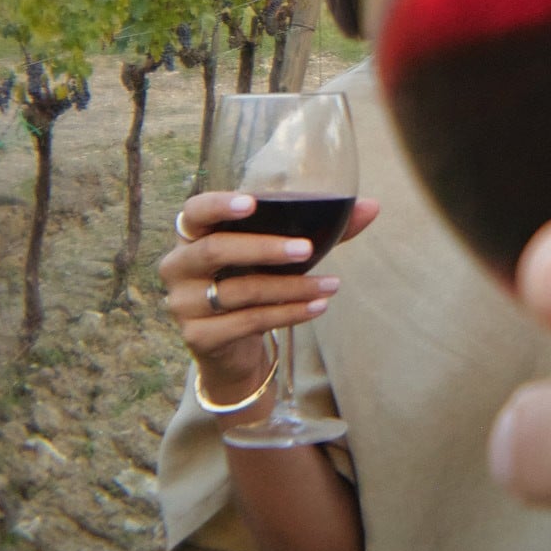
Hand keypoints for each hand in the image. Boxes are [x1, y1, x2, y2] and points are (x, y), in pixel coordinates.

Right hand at [159, 191, 377, 398]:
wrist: (232, 347)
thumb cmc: (254, 281)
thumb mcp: (280, 254)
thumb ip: (321, 229)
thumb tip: (372, 206)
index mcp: (192, 235)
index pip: (194, 211)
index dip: (218, 205)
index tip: (250, 203)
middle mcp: (178, 266)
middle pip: (216, 250)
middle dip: (265, 248)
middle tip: (307, 249)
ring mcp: (183, 303)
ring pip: (241, 290)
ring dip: (291, 287)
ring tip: (330, 285)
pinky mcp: (198, 336)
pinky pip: (248, 321)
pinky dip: (288, 313)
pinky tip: (318, 307)